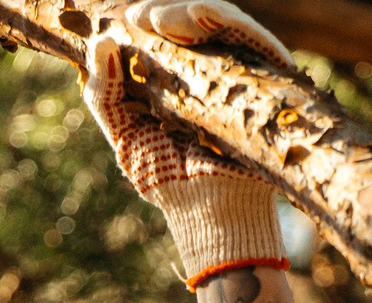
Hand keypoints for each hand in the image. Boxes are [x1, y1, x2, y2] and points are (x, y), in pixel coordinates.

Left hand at [81, 0, 291, 286]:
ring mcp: (242, 68)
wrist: (207, 214)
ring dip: (188, 12)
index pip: (161, 28)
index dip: (143, 18)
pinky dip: (228, 22)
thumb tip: (101, 44)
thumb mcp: (123, 132)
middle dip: (161, 12)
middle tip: (138, 20)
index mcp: (176, 72)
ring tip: (158, 21)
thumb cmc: (167, 176)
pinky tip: (203, 15)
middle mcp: (212, 64)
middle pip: (189, 20)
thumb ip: (105, 93)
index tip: (121, 22)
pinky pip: (253, 38)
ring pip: (221, 21)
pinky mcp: (270, 76)